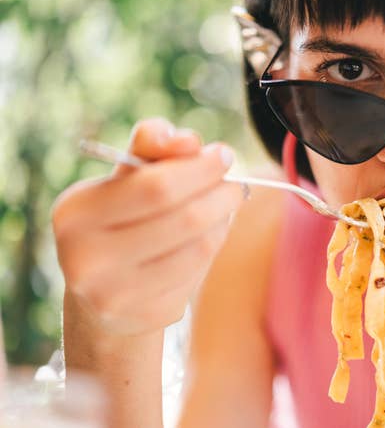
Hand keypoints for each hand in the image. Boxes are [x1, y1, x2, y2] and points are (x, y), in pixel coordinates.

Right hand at [54, 118, 241, 335]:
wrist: (105, 292)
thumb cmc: (123, 219)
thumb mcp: (127, 178)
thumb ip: (153, 148)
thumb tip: (187, 139)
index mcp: (75, 212)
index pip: (155, 185)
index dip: (199, 169)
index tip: (224, 155)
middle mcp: (85, 257)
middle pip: (183, 218)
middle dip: (220, 195)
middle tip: (236, 185)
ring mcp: (114, 294)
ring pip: (198, 247)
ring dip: (222, 222)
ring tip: (224, 207)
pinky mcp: (144, 316)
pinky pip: (198, 274)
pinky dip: (211, 249)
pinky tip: (208, 238)